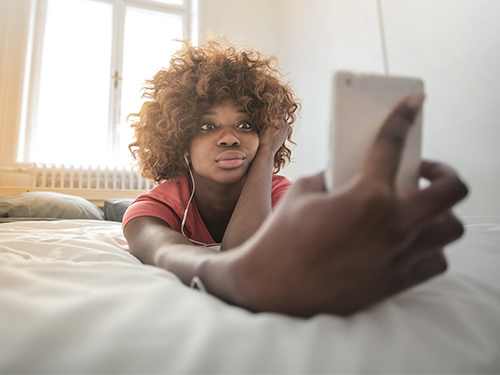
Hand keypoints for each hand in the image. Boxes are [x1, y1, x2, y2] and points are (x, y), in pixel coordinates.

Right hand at [220, 94, 467, 316]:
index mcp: (367, 197)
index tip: (413, 102)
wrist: (273, 287)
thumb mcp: (303, 193)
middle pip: (451, 189)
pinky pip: (436, 261)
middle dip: (444, 171)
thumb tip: (349, 174)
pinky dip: (430, 248)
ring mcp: (399, 255)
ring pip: (452, 228)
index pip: (392, 145)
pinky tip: (408, 242)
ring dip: (440, 213)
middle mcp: (393, 225)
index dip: (404, 116)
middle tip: (423, 171)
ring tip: (416, 210)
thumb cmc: (282, 238)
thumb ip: (333, 177)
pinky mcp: (396, 281)